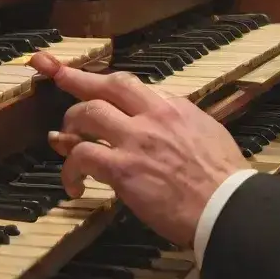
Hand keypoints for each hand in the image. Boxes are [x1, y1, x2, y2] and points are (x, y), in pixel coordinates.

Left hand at [30, 52, 247, 246]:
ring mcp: (135, 140)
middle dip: (73, 80)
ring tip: (63, 142)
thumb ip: (178, 121)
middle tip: (53, 74)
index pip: (129, 84)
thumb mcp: (205, 133)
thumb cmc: (223, 178)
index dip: (101, 79)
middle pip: (104, 87)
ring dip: (69, 126)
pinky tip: (73, 184)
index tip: (80, 71)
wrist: (226, 206)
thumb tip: (157, 117)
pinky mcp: (123, 169)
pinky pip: (82, 156)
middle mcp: (151, 115)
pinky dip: (70, 168)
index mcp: (172, 106)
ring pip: (86, 114)